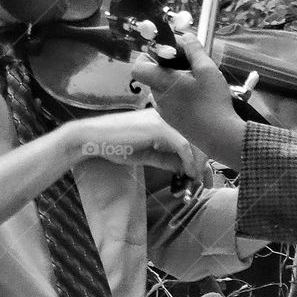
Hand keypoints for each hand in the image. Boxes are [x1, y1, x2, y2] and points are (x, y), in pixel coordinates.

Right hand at [68, 109, 200, 179]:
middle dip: (203, 162)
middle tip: (204, 181)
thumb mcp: (147, 154)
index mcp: (166, 119)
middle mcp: (168, 116)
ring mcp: (164, 119)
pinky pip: (183, 144)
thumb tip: (185, 168)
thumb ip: (166, 159)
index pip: (191, 135)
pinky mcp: (158, 127)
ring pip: (193, 141)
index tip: (202, 175)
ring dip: (198, 163)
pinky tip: (188, 173)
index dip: (201, 156)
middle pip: (196, 137)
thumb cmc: (116, 145)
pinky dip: (189, 161)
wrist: (92, 138)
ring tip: (196, 179)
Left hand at [131, 35, 247, 168]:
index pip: (138, 68)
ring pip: (162, 90)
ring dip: (174, 82)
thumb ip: (195, 51)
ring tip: (197, 82)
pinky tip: (197, 98)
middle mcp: (158, 98)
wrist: (219, 136)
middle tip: (190, 64)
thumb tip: (185, 36)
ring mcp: (164, 112)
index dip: (147, 57)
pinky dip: (178, 96)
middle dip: (168, 67)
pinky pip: (169, 102)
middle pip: (153, 76)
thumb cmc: (212, 101)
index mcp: (162, 83)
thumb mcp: (208, 70)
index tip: (167, 53)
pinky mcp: (172, 122)